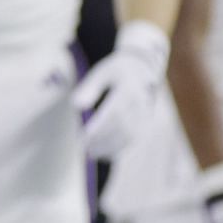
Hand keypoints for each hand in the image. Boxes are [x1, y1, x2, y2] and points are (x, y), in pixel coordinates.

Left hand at [71, 20, 168, 159]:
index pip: (114, 113)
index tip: (84, 136)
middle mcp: (140, 103)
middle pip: (122, 127)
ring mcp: (145, 114)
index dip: (100, 127)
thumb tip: (76, 105)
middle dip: (103, 139)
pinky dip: (120, 148)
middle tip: (83, 147)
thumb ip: (90, 87)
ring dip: (111, 147)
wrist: (143, 67)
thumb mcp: (102, 72)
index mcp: (129, 89)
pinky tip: (105, 155)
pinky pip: (134, 139)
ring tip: (91, 153)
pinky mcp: (146, 121)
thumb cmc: (117, 69)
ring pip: (129, 136)